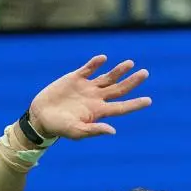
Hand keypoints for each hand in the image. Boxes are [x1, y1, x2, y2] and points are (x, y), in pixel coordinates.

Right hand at [28, 54, 151, 139]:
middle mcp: (96, 98)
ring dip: (119, 70)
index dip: (135, 104)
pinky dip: (95, 63)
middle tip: (145, 73)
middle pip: (119, 89)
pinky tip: (103, 58)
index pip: (121, 107)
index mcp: (99, 112)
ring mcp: (87, 87)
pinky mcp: (75, 78)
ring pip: (107, 77)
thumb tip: (113, 131)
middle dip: (132, 81)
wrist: (41, 116)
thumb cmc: (60, 128)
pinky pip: (88, 69)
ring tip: (130, 63)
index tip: (148, 101)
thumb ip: (94, 130)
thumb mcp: (77, 132)